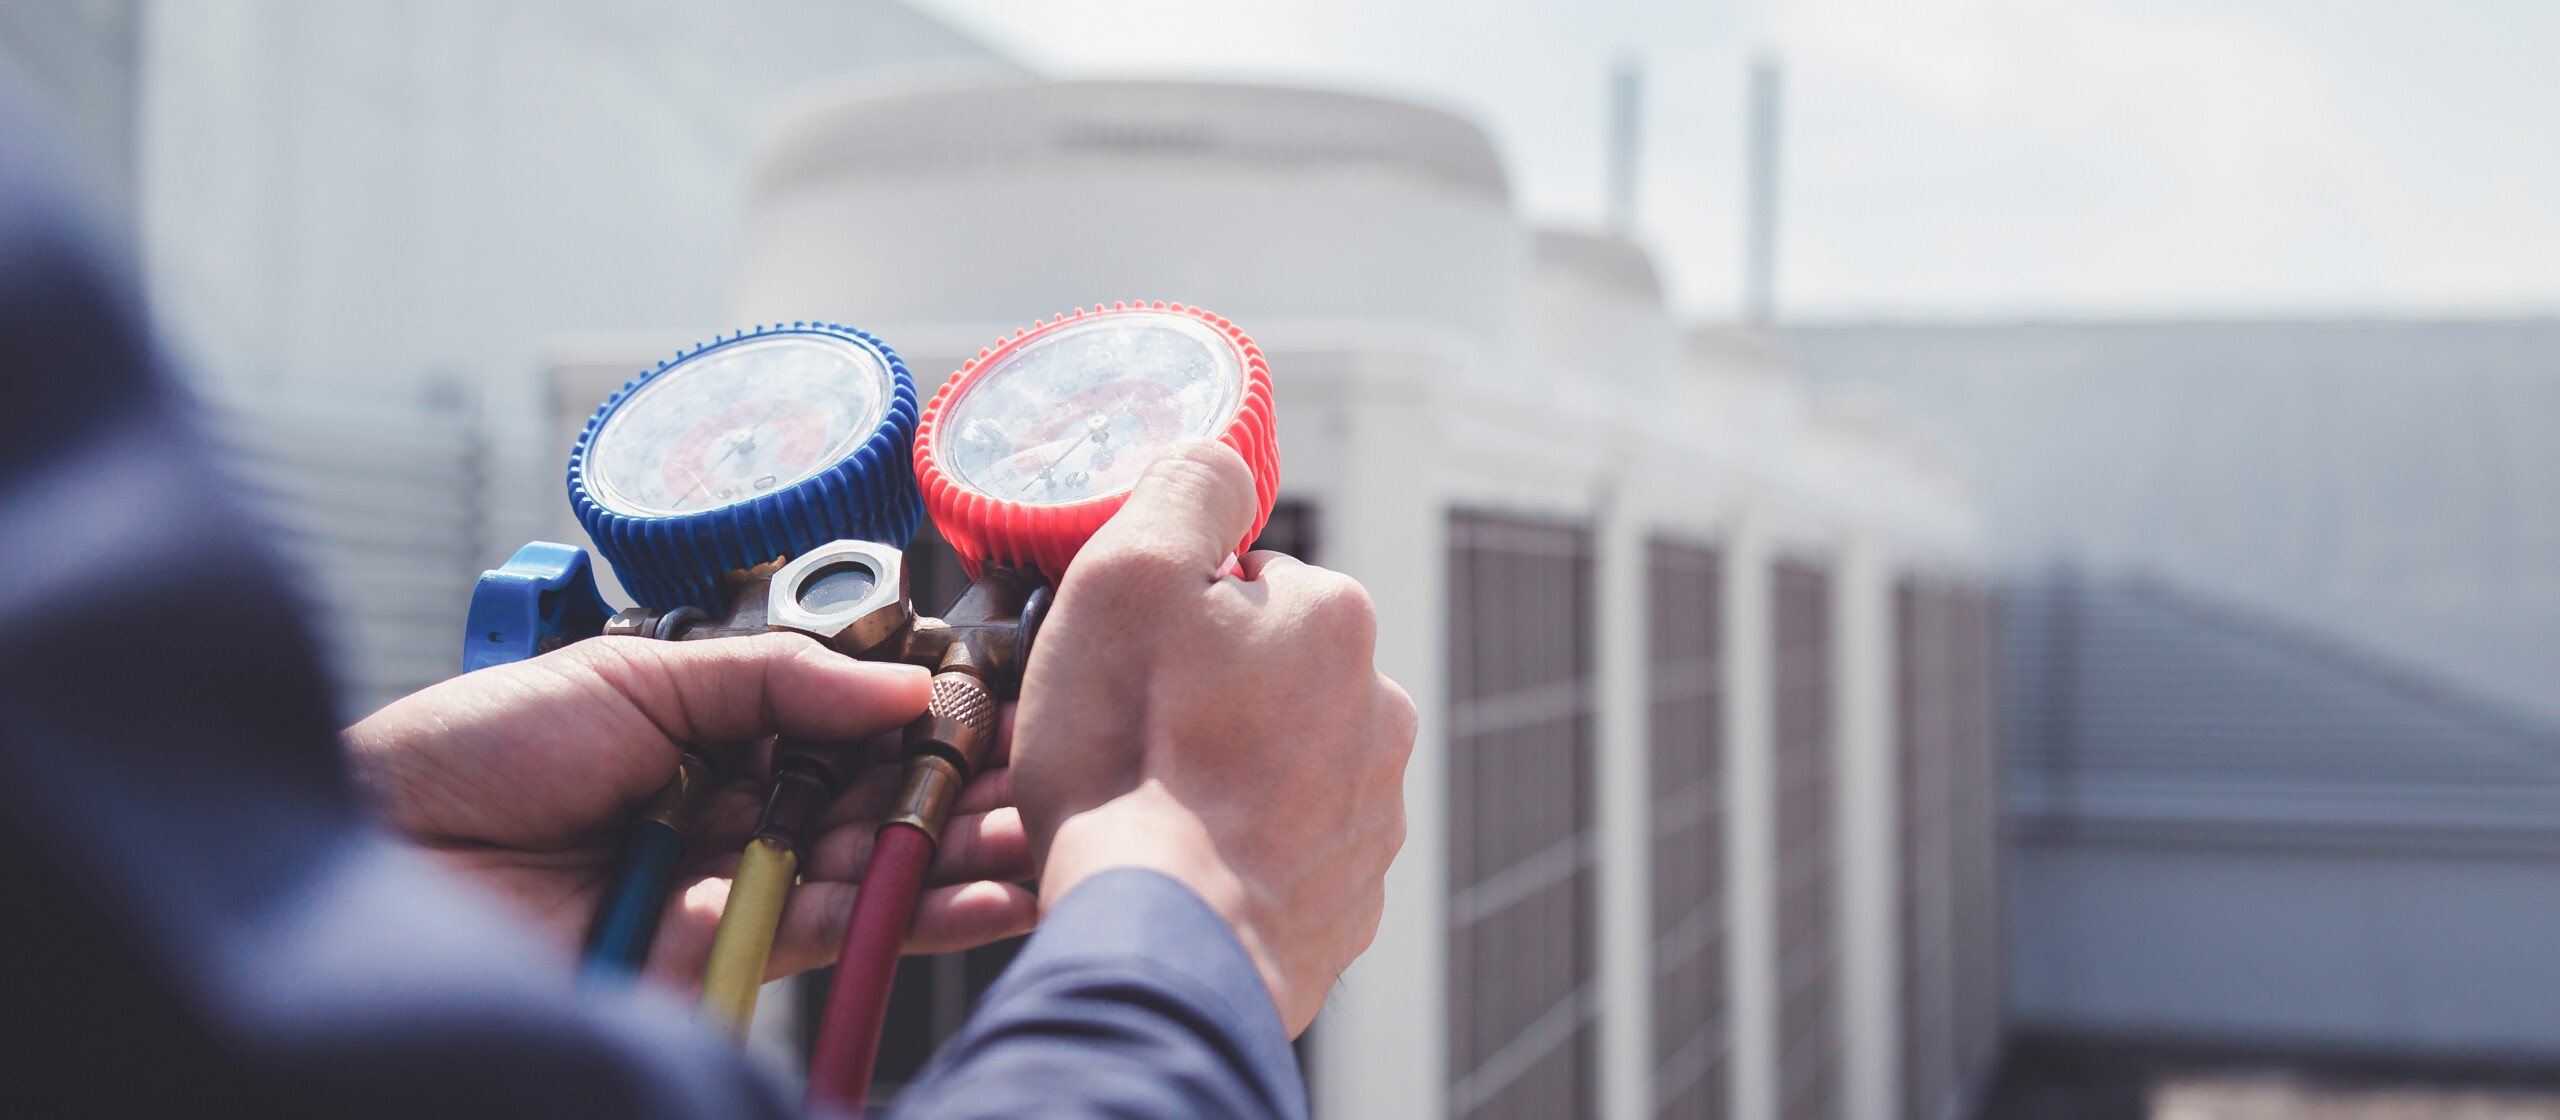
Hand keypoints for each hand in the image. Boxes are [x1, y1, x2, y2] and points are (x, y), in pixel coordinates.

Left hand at [343, 633, 1037, 987]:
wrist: (378, 849)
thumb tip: (899, 691)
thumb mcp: (635, 673)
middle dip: (962, 789)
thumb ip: (776, 679)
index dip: (925, 719)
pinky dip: (913, 916)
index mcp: (709, 729)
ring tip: (1042, 834)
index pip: (846, 724)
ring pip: (870, 870)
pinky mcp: (721, 956)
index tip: (1000, 705)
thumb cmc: (473, 750)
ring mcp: (729, 884)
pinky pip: (835, 934)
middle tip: (1047, 773)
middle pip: (872, 800)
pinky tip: (983, 893)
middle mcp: (731, 807)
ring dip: (960, 854)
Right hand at [1011, 439, 1416, 1034]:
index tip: (1126, 661)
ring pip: (1278, 760)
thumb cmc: (1135, 760)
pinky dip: (1236, 850)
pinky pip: (1283, 849)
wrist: (1167, 941)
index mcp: (1336, 620)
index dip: (1170, 615)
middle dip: (1204, 693)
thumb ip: (1187, 490)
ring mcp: (1371, 813)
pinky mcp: (1348, 899)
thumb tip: (1222, 463)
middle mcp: (1379, 710)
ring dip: (1222, 772)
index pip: (1245, 582)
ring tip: (1150, 807)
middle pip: (1266, 671)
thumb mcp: (1128, 575)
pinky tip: (1182, 864)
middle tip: (1128, 736)